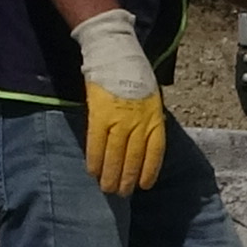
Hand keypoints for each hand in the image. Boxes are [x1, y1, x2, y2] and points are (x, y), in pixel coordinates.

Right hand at [68, 8, 167, 193]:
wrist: (115, 53)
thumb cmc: (134, 74)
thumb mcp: (151, 98)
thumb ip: (148, 120)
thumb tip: (142, 143)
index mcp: (154, 117)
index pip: (154, 152)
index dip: (149, 171)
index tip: (143, 185)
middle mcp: (139, 122)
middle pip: (133, 158)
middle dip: (127, 179)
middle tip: (121, 194)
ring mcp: (119, 119)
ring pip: (115, 155)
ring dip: (110, 175)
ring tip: (106, 188)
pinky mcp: (99, 115)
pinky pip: (96, 144)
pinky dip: (94, 160)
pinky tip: (92, 171)